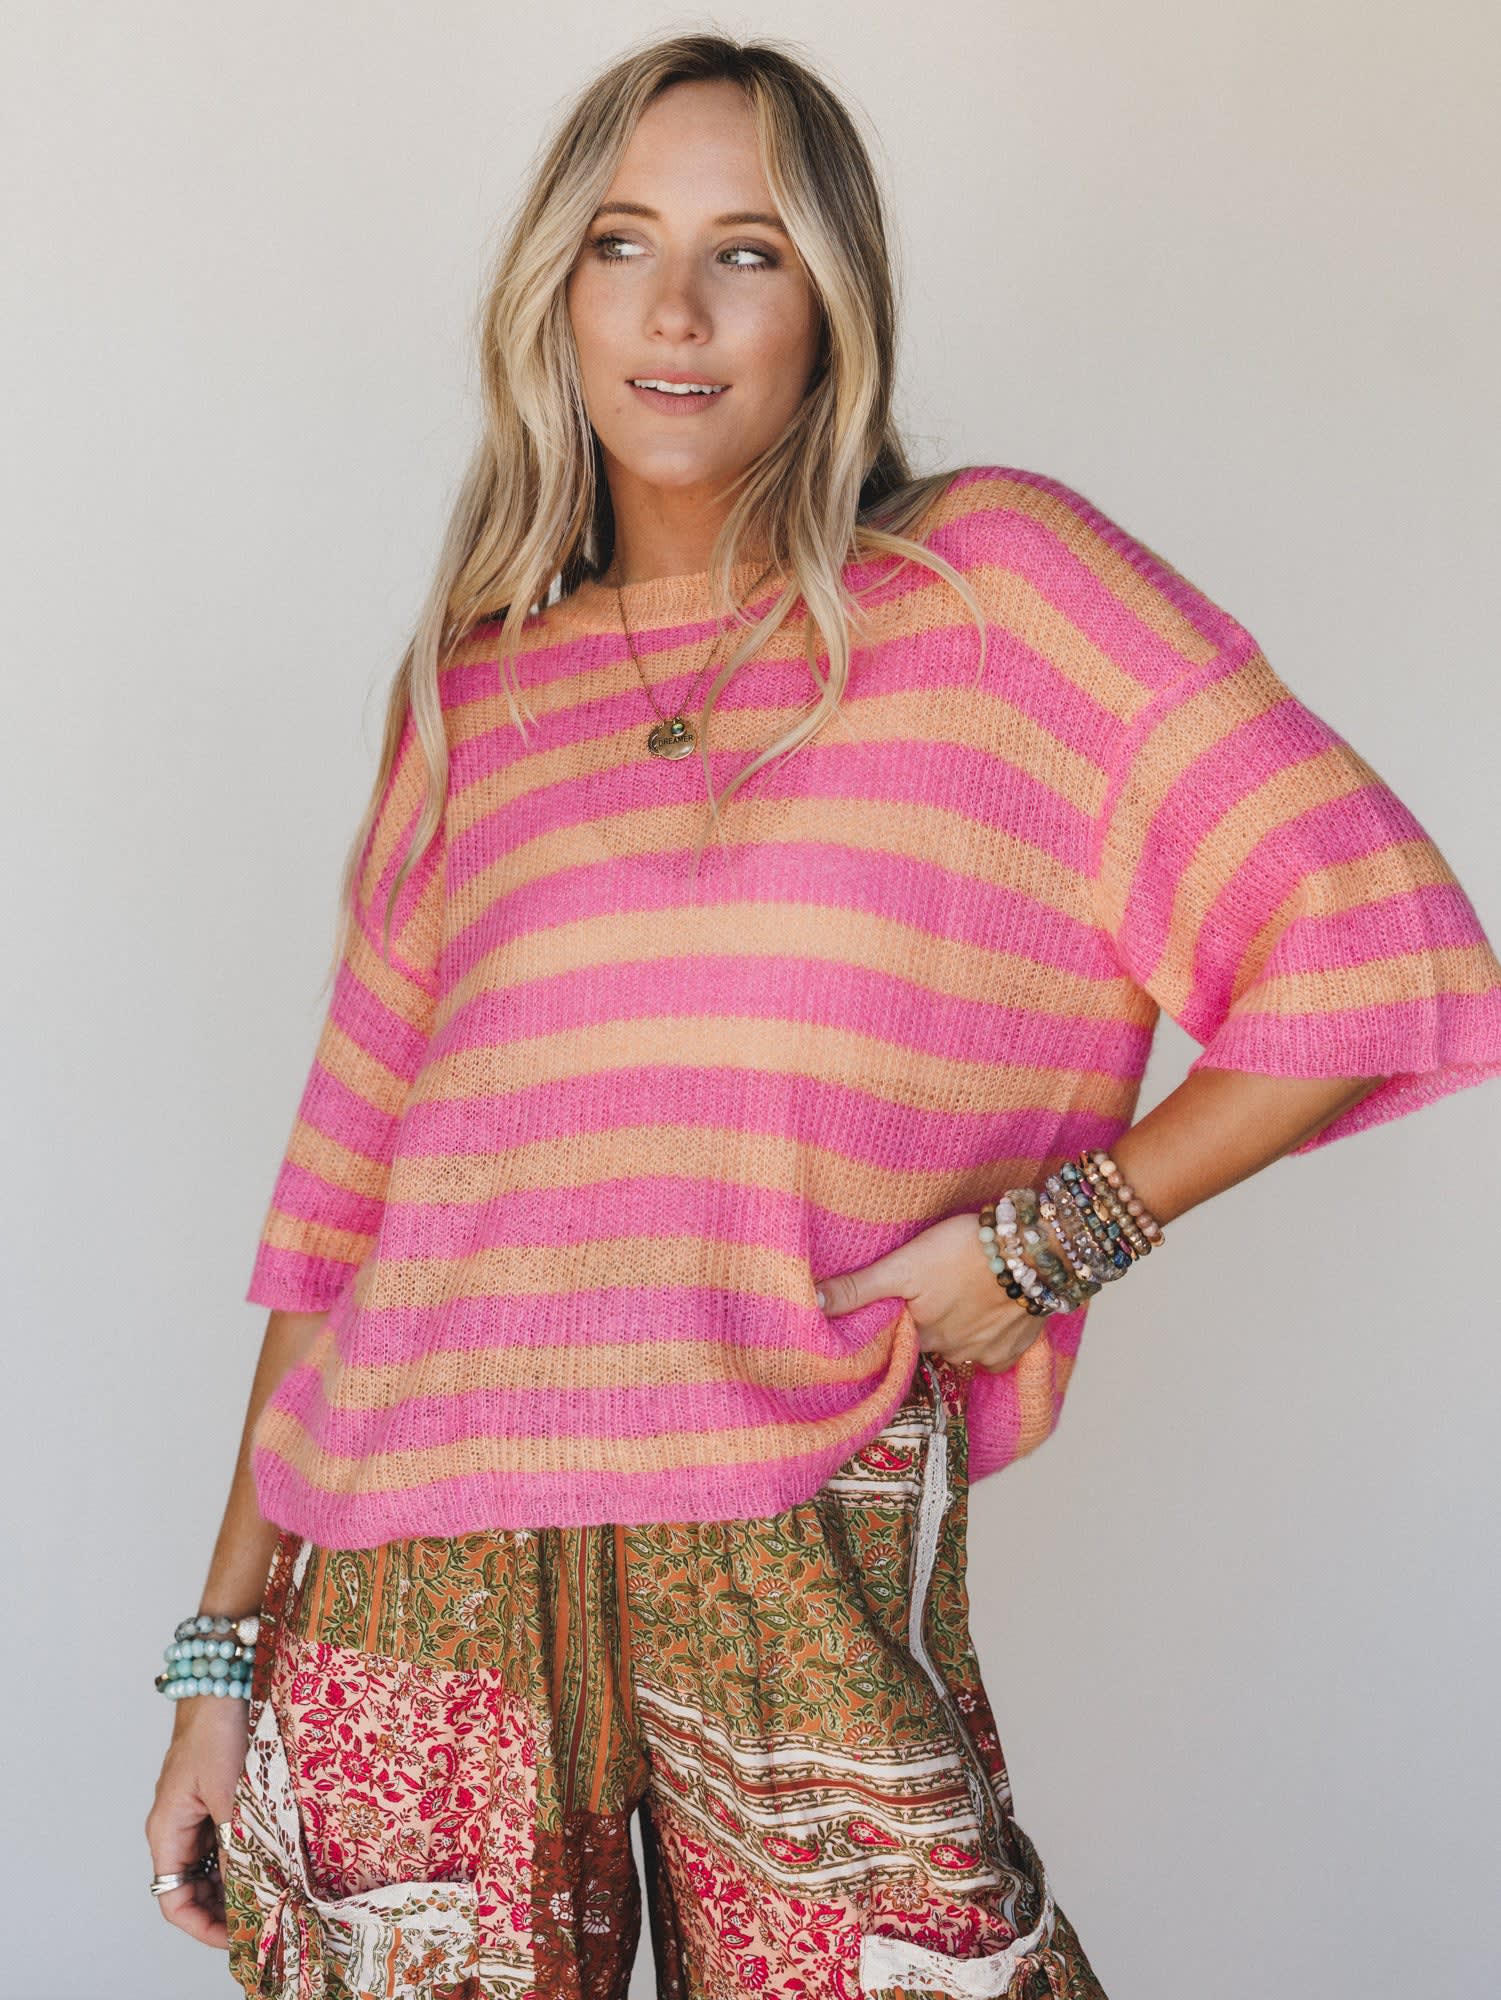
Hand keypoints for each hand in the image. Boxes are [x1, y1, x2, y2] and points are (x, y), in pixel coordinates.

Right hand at [144, 1697, 250, 1949]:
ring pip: (212, 1864)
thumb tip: (254, 1891)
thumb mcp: (231, 1793)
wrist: (225, 1675)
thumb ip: (238, 1844)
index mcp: (167, 1830)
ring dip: (238, 1881)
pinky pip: (226, 1837)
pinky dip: (246, 1852)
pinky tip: (274, 1857)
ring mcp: (196, 1809)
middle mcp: (176, 1826)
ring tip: (275, 1895)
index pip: (173, 1900)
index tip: (242, 1937)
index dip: (204, 1927)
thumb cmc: (218, 1729)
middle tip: (266, 1920)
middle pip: (193, 1887)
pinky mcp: (216, 1793)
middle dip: (224, 1909)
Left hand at [815, 1210, 1054, 1373]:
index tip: (893, 1312)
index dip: (894, 1327)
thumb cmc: (964, 1251)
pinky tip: (988, 1313)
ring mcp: (989, 1352)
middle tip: (931, 1296)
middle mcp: (953, 1352)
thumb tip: (811, 1305)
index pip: (897, 1343)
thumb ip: (859, 1288)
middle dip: (928, 1325)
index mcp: (922, 1335)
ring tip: (958, 1296)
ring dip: (959, 1328)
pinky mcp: (1018, 1346)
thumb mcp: (904, 1265)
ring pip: (963, 1346)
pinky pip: (997, 1354)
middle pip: (931, 1343)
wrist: (1034, 1250)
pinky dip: (990, 1337)